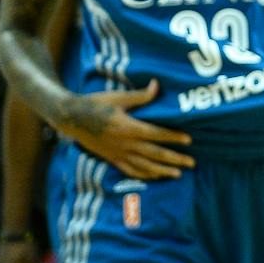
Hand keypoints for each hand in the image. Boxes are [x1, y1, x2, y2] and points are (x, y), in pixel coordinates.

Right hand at [56, 81, 193, 179]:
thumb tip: (157, 86)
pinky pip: (131, 170)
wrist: (72, 119)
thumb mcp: (118, 97)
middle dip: (174, 158)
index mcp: (128, 127)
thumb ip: (140, 96)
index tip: (188, 140)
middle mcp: (125, 143)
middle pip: (154, 153)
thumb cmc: (95, 104)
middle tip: (191, 162)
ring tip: (178, 173)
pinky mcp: (112, 159)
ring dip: (163, 170)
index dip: (173, 137)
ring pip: (145, 165)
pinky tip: (155, 176)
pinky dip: (145, 175)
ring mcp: (118, 153)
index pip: (156, 133)